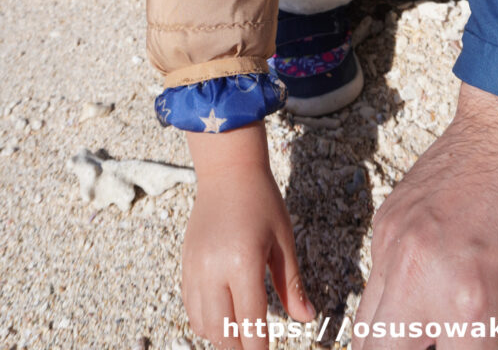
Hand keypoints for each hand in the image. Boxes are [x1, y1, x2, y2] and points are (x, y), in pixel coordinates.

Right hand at [182, 123, 315, 348]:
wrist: (227, 171)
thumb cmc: (261, 200)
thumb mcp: (283, 239)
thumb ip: (292, 283)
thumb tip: (306, 318)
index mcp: (243, 263)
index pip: (251, 323)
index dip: (260, 347)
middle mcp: (213, 270)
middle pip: (222, 332)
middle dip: (240, 346)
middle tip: (256, 345)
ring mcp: (195, 268)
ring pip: (202, 324)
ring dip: (222, 336)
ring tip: (242, 332)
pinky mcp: (185, 264)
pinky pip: (190, 307)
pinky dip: (206, 320)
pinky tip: (224, 314)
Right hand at [354, 84, 497, 348]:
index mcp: (472, 306)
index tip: (471, 348)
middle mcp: (422, 281)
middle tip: (436, 346)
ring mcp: (394, 249)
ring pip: (365, 327)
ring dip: (391, 339)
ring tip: (421, 332)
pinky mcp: (383, 224)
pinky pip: (375, 279)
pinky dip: (394, 295)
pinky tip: (424, 280)